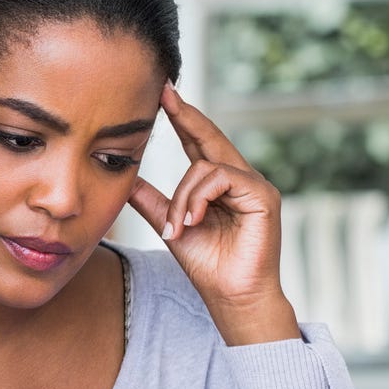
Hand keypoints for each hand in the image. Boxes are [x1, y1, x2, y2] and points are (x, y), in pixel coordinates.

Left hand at [127, 84, 299, 344]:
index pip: (198, 144)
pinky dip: (198, 199)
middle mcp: (240, 179)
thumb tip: (126, 179)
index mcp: (220, 185)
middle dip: (186, 116)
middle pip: (209, 138)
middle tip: (164, 92)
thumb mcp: (171, 226)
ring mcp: (255, 185)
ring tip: (178, 226)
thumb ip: (152, 201)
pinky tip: (191, 222)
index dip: (182, 119)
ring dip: (183, 197)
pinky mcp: (263, 196)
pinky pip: (221, 179)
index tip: (163, 94)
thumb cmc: (207, 266)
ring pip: (206, 166)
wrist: (231, 297)